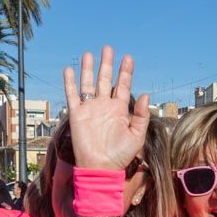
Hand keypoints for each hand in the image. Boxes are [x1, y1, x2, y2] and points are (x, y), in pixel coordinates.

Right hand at [62, 46, 150, 170]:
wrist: (100, 167)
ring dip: (89, 69)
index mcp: (120, 110)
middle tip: (108, 49)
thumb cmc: (120, 155)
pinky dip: (70, 82)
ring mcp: (90, 108)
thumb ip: (141, 115)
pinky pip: (72, 95)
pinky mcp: (77, 114)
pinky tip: (69, 70)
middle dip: (107, 64)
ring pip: (88, 83)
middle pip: (105, 80)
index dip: (125, 72)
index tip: (128, 58)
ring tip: (89, 54)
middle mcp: (104, 106)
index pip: (123, 86)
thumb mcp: (137, 135)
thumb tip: (147, 94)